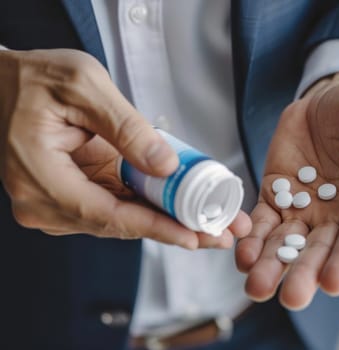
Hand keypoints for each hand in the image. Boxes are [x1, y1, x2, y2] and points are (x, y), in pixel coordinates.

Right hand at [0, 49, 250, 247]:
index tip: (194, 236)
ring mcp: (55, 203)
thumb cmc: (35, 79)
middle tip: (218, 234)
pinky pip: (115, 206)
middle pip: (119, 224)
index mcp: (42, 178)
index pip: (108, 215)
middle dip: (173, 229)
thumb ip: (126, 128)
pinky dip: (149, 208)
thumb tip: (166, 165)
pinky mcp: (69, 196)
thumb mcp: (85, 87)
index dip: (155, 227)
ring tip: (210, 224)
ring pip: (120, 219)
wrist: (7, 82)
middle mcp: (44, 202)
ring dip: (166, 221)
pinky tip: (181, 210)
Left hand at [236, 74, 338, 308]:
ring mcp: (303, 207)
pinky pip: (262, 221)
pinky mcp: (274, 195)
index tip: (332, 282)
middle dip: (305, 273)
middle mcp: (336, 213)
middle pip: (320, 249)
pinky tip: (243, 256)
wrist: (325, 98)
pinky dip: (252, 239)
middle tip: (292, 298)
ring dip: (272, 265)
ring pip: (286, 243)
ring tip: (256, 286)